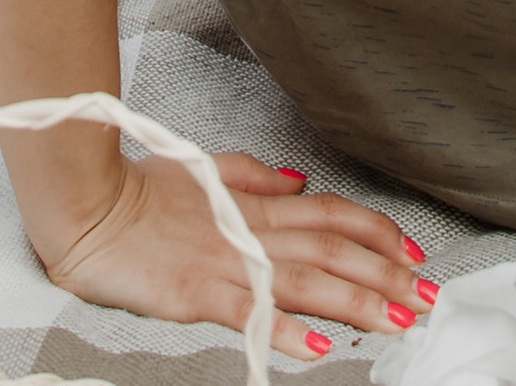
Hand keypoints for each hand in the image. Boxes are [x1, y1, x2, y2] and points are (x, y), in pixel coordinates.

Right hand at [40, 147, 426, 359]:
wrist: (87, 205)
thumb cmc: (138, 188)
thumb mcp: (203, 167)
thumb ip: (254, 174)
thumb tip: (299, 182)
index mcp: (254, 202)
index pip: (331, 213)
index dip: (377, 232)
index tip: (413, 254)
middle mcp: (251, 230)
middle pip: (333, 249)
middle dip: (386, 275)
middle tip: (428, 298)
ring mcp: (227, 262)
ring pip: (308, 281)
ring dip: (358, 302)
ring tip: (399, 321)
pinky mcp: (198, 293)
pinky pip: (253, 313)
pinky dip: (290, 331)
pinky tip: (321, 348)